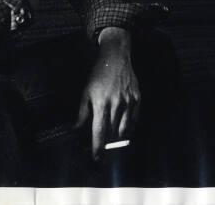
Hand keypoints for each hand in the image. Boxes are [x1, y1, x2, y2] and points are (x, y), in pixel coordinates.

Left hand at [75, 27, 139, 158]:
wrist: (116, 57)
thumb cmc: (99, 74)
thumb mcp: (86, 91)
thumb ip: (82, 112)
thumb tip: (77, 128)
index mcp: (101, 103)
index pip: (99, 131)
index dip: (97, 147)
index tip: (96, 157)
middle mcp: (116, 104)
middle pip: (112, 132)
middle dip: (107, 144)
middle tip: (103, 149)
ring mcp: (129, 102)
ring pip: (125, 128)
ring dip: (118, 138)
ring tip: (113, 141)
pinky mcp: (137, 98)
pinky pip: (134, 119)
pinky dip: (129, 127)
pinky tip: (124, 130)